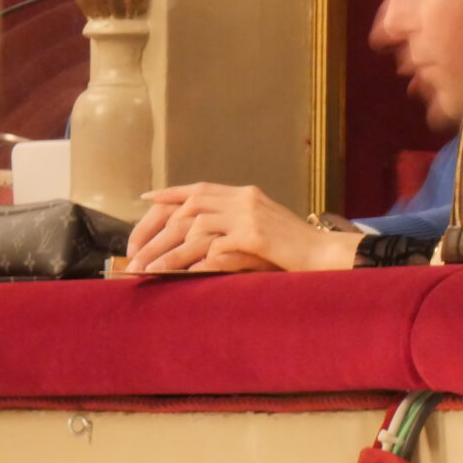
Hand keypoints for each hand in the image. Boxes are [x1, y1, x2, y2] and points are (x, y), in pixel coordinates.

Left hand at [125, 183, 362, 272]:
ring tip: (144, 268)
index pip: (200, 188)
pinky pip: (209, 248)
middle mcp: (246, 199)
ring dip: (164, 250)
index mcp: (247, 194)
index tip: (146, 199)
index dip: (170, 194)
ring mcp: (250, 215)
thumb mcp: (261, 232)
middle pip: (188, 206)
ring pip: (193, 226)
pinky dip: (186, 262)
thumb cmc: (295, 250)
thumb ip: (232, 229)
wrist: (327, 255)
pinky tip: (172, 274)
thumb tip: (198, 243)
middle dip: (155, 228)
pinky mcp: (254, 235)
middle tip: (134, 251)